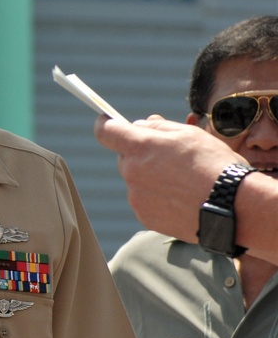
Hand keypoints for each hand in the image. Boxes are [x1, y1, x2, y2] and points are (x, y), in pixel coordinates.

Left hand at [94, 115, 247, 241]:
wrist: (233, 207)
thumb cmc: (214, 165)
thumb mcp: (190, 134)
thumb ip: (159, 127)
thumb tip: (140, 125)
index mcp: (139, 147)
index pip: (106, 131)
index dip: (105, 124)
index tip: (106, 121)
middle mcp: (131, 172)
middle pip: (126, 158)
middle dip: (141, 155)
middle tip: (170, 159)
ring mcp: (136, 196)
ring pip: (137, 181)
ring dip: (152, 178)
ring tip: (184, 183)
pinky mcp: (145, 216)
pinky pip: (146, 201)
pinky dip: (158, 198)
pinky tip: (182, 199)